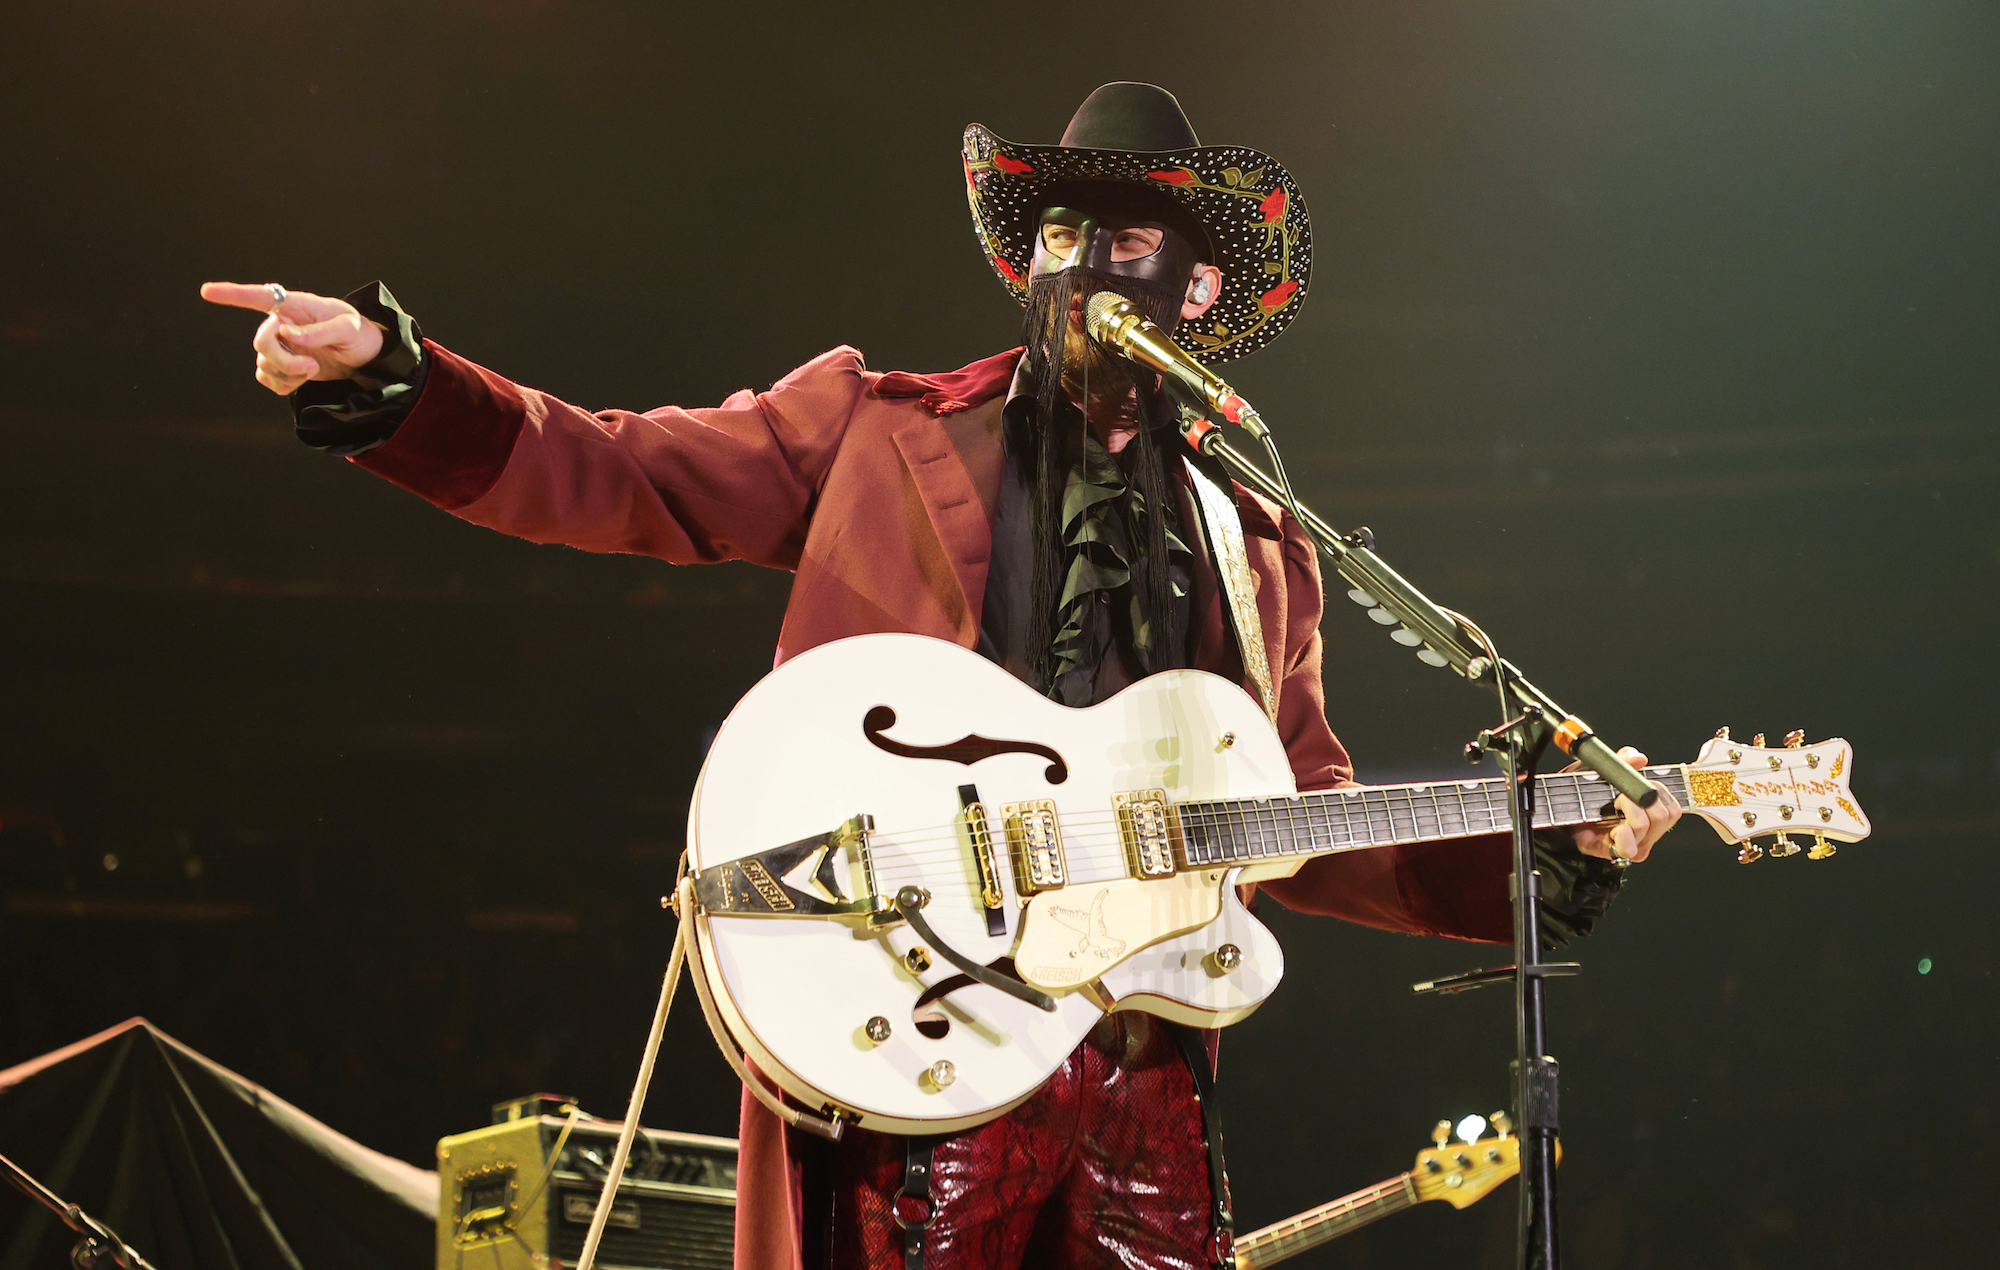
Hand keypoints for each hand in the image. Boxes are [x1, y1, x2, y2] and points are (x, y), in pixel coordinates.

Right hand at [200, 282, 384, 395]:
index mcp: (295, 306)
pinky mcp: (281, 365)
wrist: (363, 354)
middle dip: (284, 361)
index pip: (260, 298)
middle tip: (312, 367)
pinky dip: (283, 385)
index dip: (232, 294)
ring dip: (288, 374)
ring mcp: (279, 345)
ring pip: (264, 364)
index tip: (207, 291)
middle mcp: (281, 323)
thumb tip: (287, 332)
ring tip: (313, 369)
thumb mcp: (348, 330)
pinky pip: (267, 379)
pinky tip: (302, 379)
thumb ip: (320, 331)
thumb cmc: (357, 333)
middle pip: (261, 343)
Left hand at [1569, 745, 1681, 864]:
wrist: (1561, 809)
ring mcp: (1633, 844)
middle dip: (1643, 799)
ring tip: (1613, 807)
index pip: (1673, 809)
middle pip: (1663, 816)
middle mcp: (1647, 832)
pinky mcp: (1616, 853)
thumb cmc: (1584, 792)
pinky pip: (1630, 847)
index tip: (1641, 784)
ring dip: (1629, 811)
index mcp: (1650, 813)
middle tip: (1620, 796)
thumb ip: (1623, 760)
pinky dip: (1624, 835)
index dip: (1658, 792)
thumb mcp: (1603, 769)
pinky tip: (1615, 829)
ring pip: (1646, 826)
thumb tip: (1639, 758)